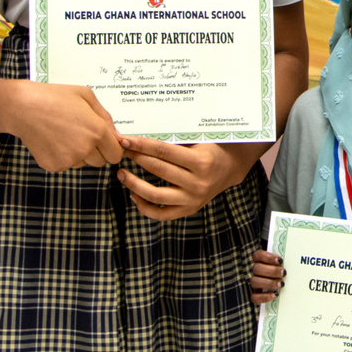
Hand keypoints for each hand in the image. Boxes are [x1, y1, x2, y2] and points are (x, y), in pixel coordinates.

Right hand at [8, 82, 122, 172]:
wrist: (23, 107)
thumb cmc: (55, 97)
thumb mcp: (86, 97)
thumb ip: (106, 117)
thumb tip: (117, 136)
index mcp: (97, 131)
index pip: (116, 154)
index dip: (113, 148)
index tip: (106, 143)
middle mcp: (85, 149)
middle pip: (101, 162)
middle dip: (97, 151)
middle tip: (83, 135)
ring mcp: (69, 159)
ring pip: (84, 163)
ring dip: (80, 154)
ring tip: (66, 134)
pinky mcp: (54, 166)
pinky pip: (67, 165)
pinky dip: (64, 156)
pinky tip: (55, 140)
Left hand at [117, 138, 255, 220]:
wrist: (230, 168)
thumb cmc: (212, 149)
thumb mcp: (200, 140)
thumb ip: (175, 140)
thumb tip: (143, 136)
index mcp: (201, 161)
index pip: (164, 151)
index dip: (142, 145)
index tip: (126, 140)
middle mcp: (197, 182)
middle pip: (158, 169)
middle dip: (136, 158)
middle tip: (122, 150)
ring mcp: (192, 199)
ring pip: (155, 195)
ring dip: (134, 184)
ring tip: (121, 174)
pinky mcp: (188, 210)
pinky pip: (161, 214)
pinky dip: (144, 207)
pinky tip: (134, 195)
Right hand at [250, 249, 285, 304]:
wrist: (288, 286)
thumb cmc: (288, 271)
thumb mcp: (288, 263)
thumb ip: (288, 259)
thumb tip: (298, 254)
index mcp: (261, 261)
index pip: (257, 255)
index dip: (267, 257)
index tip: (280, 260)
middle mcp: (256, 271)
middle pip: (256, 268)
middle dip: (271, 271)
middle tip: (284, 273)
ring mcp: (256, 284)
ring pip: (254, 282)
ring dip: (269, 283)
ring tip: (282, 284)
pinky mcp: (256, 296)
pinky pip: (254, 297)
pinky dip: (264, 297)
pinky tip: (276, 294)